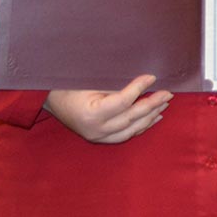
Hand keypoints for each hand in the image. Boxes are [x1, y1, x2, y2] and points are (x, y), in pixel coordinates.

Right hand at [43, 74, 172, 144]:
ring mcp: (97, 137)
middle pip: (131, 118)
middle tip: (168, 93)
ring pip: (131, 130)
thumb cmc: (68, 84)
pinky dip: (141, 126)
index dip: (140, 88)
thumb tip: (143, 82)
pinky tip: (153, 117)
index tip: (153, 77)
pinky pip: (125, 135)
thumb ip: (115, 84)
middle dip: (152, 104)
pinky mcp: (99, 139)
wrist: (48, 98)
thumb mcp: (89, 80)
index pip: (123, 101)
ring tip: (164, 103)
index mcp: (91, 114)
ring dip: (150, 116)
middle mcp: (95, 130)